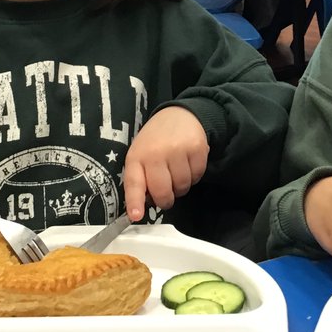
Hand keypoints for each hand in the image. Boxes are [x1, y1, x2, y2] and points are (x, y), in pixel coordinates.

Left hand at [123, 106, 208, 220]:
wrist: (179, 115)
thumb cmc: (156, 141)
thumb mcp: (141, 155)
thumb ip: (141, 178)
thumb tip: (145, 206)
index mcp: (137, 156)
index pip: (134, 182)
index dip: (135, 201)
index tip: (136, 216)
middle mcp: (155, 153)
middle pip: (162, 192)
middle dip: (166, 200)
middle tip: (167, 195)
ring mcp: (177, 150)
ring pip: (182, 187)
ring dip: (181, 187)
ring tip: (177, 173)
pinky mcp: (196, 148)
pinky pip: (197, 177)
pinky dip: (194, 177)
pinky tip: (188, 165)